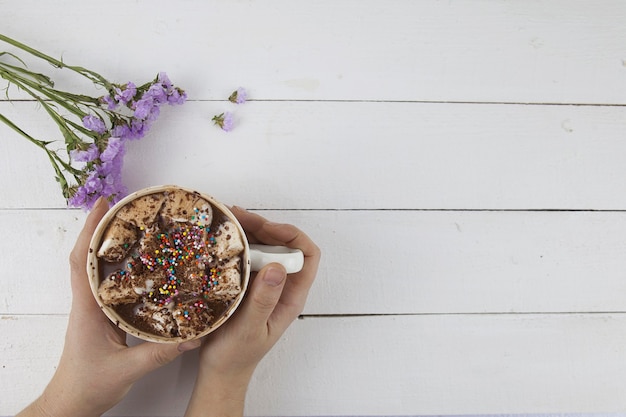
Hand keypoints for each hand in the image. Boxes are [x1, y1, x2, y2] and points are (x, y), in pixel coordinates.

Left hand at [18, 198, 200, 416]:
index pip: (82, 262)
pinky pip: (108, 286)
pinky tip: (141, 265)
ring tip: (136, 229)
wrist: (72, 404)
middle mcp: (87, 304)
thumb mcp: (127, 370)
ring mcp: (92, 310)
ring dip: (110, 247)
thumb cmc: (89, 386)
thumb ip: (161, 354)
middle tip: (126, 208)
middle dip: (102, 229)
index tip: (105, 206)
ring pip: (97, 270)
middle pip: (88, 258)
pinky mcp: (101, 318)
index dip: (91, 232)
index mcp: (87, 310)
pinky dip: (120, 268)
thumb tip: (193, 336)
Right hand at [184, 207, 320, 416]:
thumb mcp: (250, 329)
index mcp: (291, 295)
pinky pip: (245, 255)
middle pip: (283, 244)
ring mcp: (263, 282)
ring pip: (263, 246)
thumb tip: (277, 267)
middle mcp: (280, 284)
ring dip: (248, 230)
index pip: (308, 255)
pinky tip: (218, 235)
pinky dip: (235, 242)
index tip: (268, 229)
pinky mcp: (245, 282)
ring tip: (226, 218)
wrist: (219, 371)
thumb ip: (263, 300)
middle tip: (237, 216)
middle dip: (264, 226)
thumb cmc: (237, 356)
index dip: (293, 236)